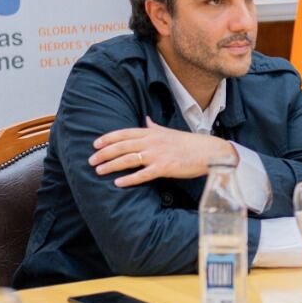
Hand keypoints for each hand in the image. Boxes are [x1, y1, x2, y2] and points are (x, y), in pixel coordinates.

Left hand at [90, 117, 234, 186]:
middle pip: (122, 146)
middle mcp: (153, 141)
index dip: (108, 138)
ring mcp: (158, 154)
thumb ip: (155, 127)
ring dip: (111, 165)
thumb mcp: (170, 132)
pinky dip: (129, 179)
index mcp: (153, 132)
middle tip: (91, 160)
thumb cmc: (190, 143)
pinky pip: (143, 174)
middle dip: (104, 153)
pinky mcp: (165, 167)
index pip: (125, 133)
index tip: (95, 144)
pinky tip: (118, 183)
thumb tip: (146, 120)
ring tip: (99, 170)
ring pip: (129, 159)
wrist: (210, 152)